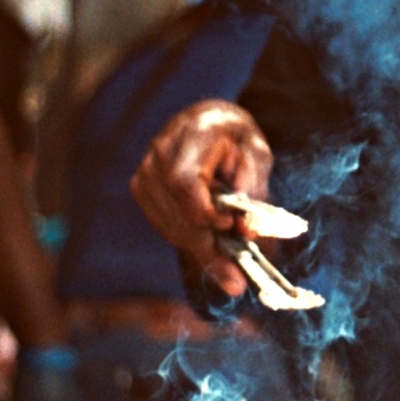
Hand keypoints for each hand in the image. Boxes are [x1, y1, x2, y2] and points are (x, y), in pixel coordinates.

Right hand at [128, 100, 271, 297]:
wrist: (208, 120)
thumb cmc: (238, 137)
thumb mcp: (257, 153)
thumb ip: (254, 187)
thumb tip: (247, 230)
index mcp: (193, 135)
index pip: (183, 181)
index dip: (203, 211)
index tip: (229, 227)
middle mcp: (161, 152)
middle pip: (175, 211)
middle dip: (207, 247)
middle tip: (236, 280)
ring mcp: (146, 171)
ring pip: (168, 224)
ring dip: (200, 250)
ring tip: (231, 273)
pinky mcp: (142, 188)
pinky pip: (164, 225)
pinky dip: (188, 240)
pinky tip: (212, 251)